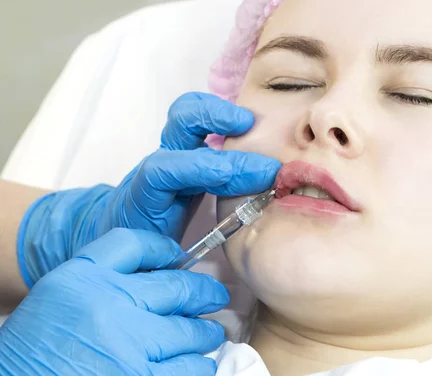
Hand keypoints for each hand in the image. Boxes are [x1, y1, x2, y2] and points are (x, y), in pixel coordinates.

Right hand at [1, 228, 227, 375]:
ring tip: (207, 337)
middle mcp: (109, 309)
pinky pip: (188, 371)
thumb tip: (167, 258)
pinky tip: (195, 365)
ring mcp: (128, 350)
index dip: (168, 251)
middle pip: (180, 289)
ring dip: (204, 336)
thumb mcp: (62, 292)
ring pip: (192, 334)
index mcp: (85, 280)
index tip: (182, 260)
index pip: (137, 246)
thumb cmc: (37, 346)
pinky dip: (198, 367)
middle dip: (206, 294)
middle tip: (215, 297)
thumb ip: (107, 268)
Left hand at [18, 93, 280, 285]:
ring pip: (188, 114)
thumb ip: (181, 266)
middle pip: (178, 124)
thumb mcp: (157, 263)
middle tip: (254, 133)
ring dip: (220, 112)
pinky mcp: (185, 151)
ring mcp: (172, 153)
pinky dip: (222, 120)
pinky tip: (248, 130)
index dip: (205, 168)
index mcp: (146, 195)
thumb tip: (220, 287)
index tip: (246, 176)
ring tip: (253, 123)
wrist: (111, 228)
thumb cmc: (139, 250)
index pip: (167, 170)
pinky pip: (199, 124)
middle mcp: (160, 166)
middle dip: (216, 120)